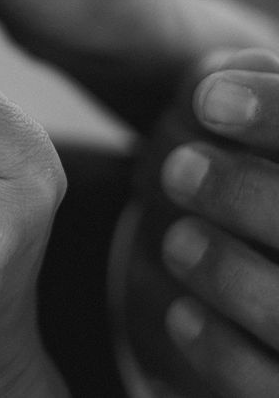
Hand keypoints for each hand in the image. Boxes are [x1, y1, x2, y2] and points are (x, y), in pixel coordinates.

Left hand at [158, 48, 278, 395]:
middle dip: (247, 194)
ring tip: (176, 238)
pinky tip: (182, 316)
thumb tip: (218, 78)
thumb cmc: (257, 184)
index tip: (204, 97)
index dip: (276, 111)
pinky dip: (227, 354)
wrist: (256, 263)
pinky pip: (270, 388)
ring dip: (230, 273)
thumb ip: (254, 88)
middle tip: (176, 168)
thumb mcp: (258, 124)